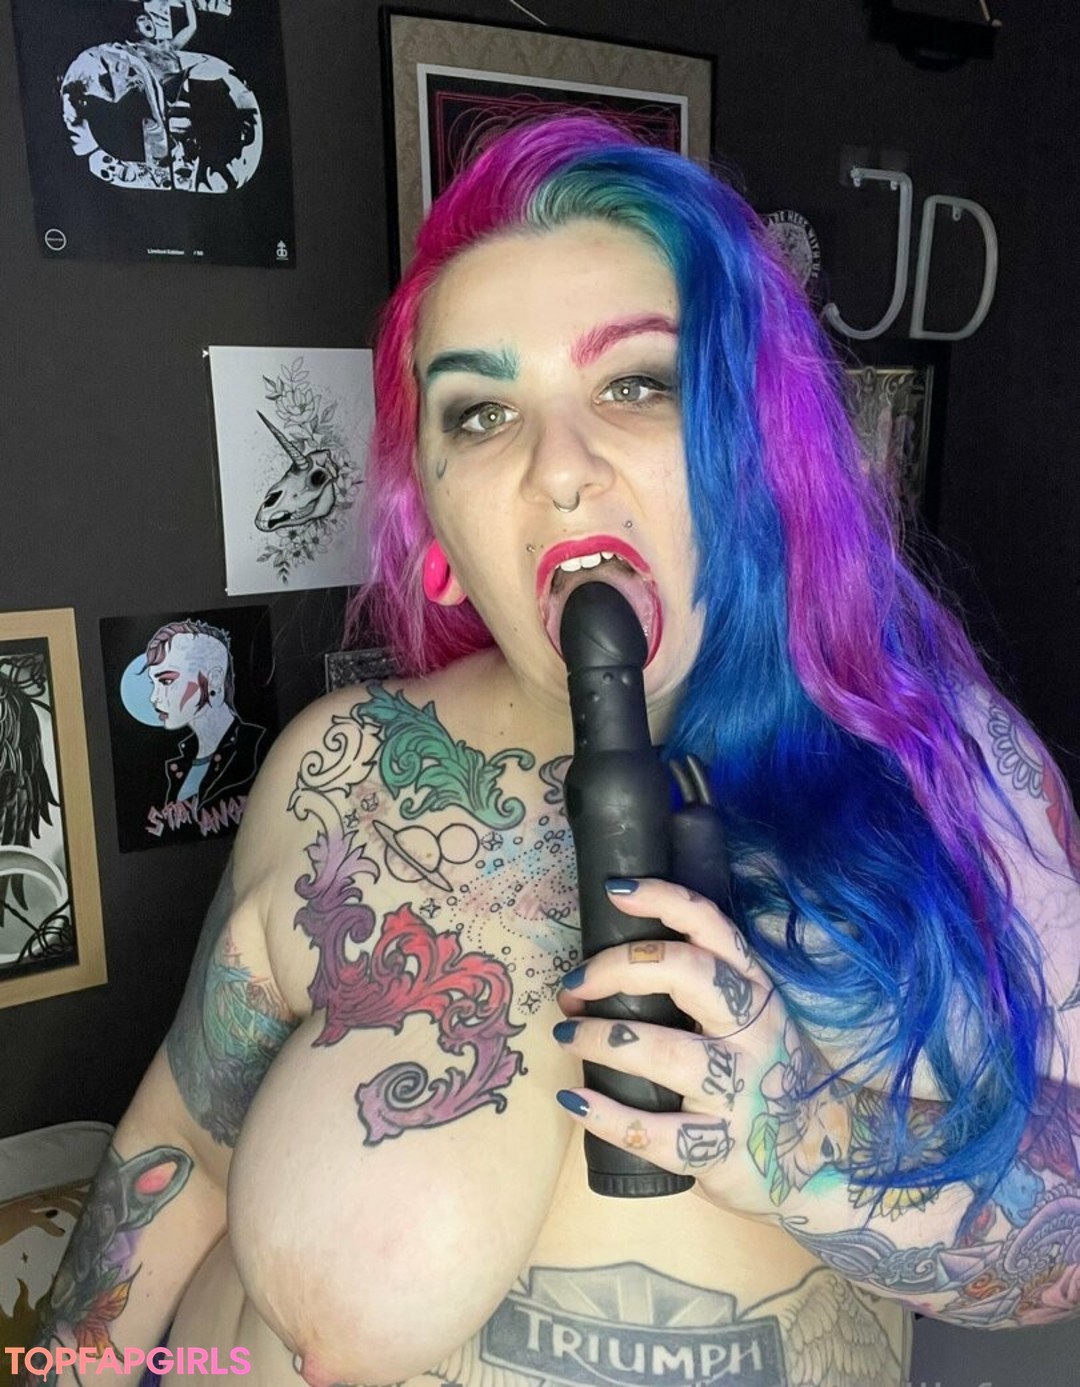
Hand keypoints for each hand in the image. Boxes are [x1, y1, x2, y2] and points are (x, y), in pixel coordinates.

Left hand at [553, 877, 800, 1220]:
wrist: (820, 1156)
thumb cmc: (762, 1074)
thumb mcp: (748, 1018)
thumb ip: (696, 990)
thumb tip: (599, 973)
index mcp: (755, 988)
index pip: (712, 926)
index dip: (664, 899)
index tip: (617, 891)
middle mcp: (753, 1030)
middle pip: (687, 974)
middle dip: (619, 968)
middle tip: (574, 984)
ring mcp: (740, 1090)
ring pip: (664, 1052)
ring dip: (601, 1039)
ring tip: (565, 1034)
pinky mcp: (722, 1147)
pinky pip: (654, 1131)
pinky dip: (606, 1114)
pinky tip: (574, 1099)